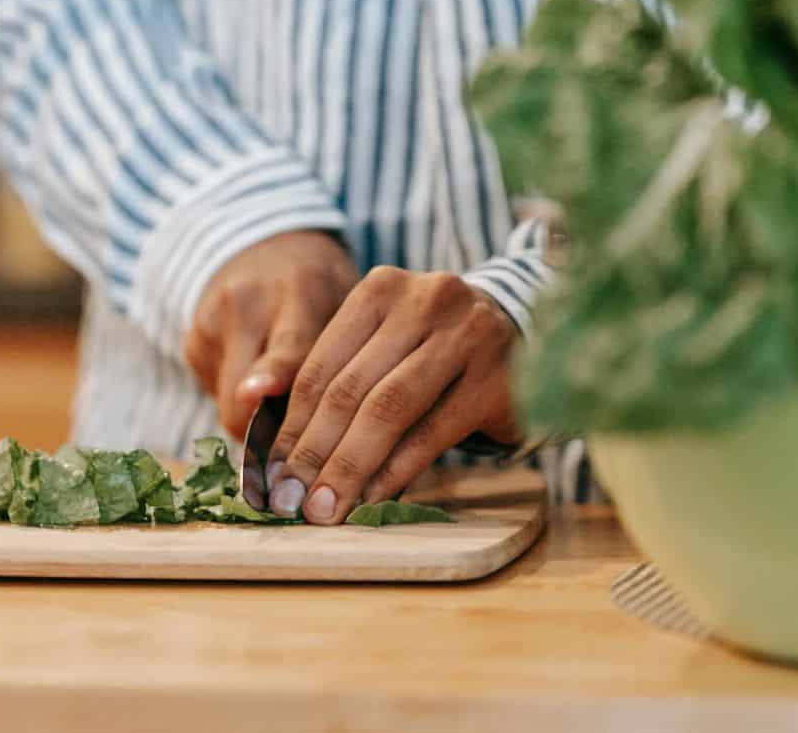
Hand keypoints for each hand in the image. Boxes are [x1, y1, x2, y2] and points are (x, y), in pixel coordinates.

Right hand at [183, 231, 356, 437]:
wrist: (267, 247)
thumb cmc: (323, 287)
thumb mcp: (347, 303)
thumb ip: (344, 358)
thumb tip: (339, 434)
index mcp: (299, 290)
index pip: (287, 345)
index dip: (272, 376)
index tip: (257, 398)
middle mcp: (246, 303)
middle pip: (243, 392)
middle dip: (273, 434)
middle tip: (306, 455)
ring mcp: (210, 322)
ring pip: (229, 406)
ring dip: (258, 420)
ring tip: (286, 396)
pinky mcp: (192, 343)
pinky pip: (218, 397)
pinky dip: (243, 402)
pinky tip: (260, 376)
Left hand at [264, 267, 519, 523]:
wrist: (526, 330)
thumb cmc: (433, 348)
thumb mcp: (385, 343)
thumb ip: (339, 383)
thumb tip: (283, 460)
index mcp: (379, 288)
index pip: (320, 367)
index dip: (290, 427)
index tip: (271, 475)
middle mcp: (423, 302)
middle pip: (350, 390)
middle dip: (313, 453)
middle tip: (291, 502)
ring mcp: (466, 336)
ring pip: (388, 411)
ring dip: (350, 468)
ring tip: (325, 509)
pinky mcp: (496, 379)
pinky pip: (433, 432)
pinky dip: (397, 470)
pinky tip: (372, 498)